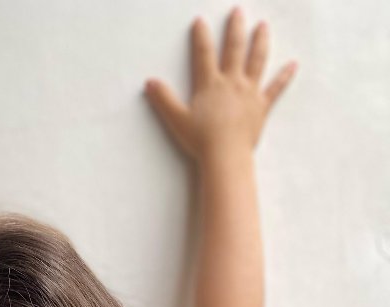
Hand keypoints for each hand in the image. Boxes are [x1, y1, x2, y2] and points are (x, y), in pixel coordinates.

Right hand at [143, 7, 297, 161]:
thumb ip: (163, 99)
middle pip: (235, 48)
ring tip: (263, 26)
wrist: (225, 155)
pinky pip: (275, 88)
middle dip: (236, 28)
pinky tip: (293, 64)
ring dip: (260, 41)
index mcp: (210, 84)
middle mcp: (232, 82)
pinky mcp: (261, 107)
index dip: (201, 37)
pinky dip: (285, 76)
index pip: (204, 54)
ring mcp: (249, 92)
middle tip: (238, 11)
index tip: (200, 22)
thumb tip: (149, 83)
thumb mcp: (177, 119)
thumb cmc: (201, 140)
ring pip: (257, 61)